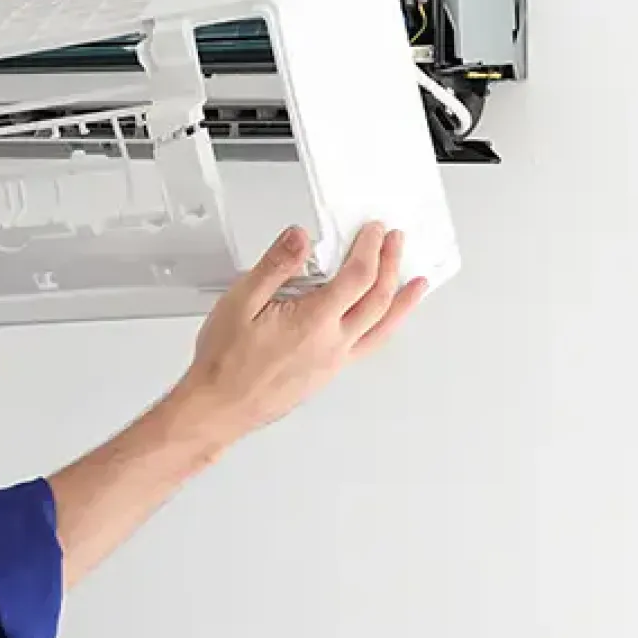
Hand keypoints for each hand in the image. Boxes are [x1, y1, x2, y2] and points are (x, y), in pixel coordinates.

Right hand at [177, 222, 427, 452]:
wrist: (220, 407)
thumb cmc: (225, 362)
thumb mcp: (240, 301)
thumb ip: (275, 266)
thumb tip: (299, 237)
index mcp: (314, 321)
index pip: (357, 276)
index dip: (370, 248)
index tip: (374, 230)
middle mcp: (333, 343)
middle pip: (378, 299)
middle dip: (391, 264)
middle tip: (396, 242)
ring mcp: (334, 361)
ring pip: (383, 327)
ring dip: (403, 301)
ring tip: (416, 285)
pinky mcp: (328, 373)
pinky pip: (369, 345)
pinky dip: (385, 326)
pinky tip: (382, 322)